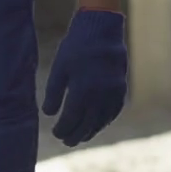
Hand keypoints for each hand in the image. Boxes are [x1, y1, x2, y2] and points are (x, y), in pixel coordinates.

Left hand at [41, 9, 126, 145]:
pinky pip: (113, 111)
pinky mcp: (121, 88)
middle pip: (87, 124)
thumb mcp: (60, 67)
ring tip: (81, 137)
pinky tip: (97, 124)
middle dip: (76, 135)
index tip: (56, 133)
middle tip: (66, 141)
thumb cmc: (76, 47)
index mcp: (82, 90)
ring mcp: (113, 93)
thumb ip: (54, 92)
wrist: (102, 30)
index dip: (63, 129)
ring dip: (91, 131)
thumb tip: (49, 114)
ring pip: (101, 120)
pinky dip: (105, 120)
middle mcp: (100, 95)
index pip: (71, 119)